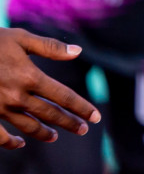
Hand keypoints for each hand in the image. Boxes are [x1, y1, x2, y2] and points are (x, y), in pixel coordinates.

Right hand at [0, 29, 100, 148]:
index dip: (81, 108)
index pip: (64, 97)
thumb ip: (50, 47)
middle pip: (50, 114)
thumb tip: (78, 51)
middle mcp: (17, 96)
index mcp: (30, 77)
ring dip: (43, 133)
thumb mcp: (21, 38)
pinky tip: (19, 143)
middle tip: (83, 130)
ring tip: (55, 136)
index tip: (95, 117)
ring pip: (28, 126)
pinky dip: (9, 142)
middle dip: (69, 123)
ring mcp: (0, 107)